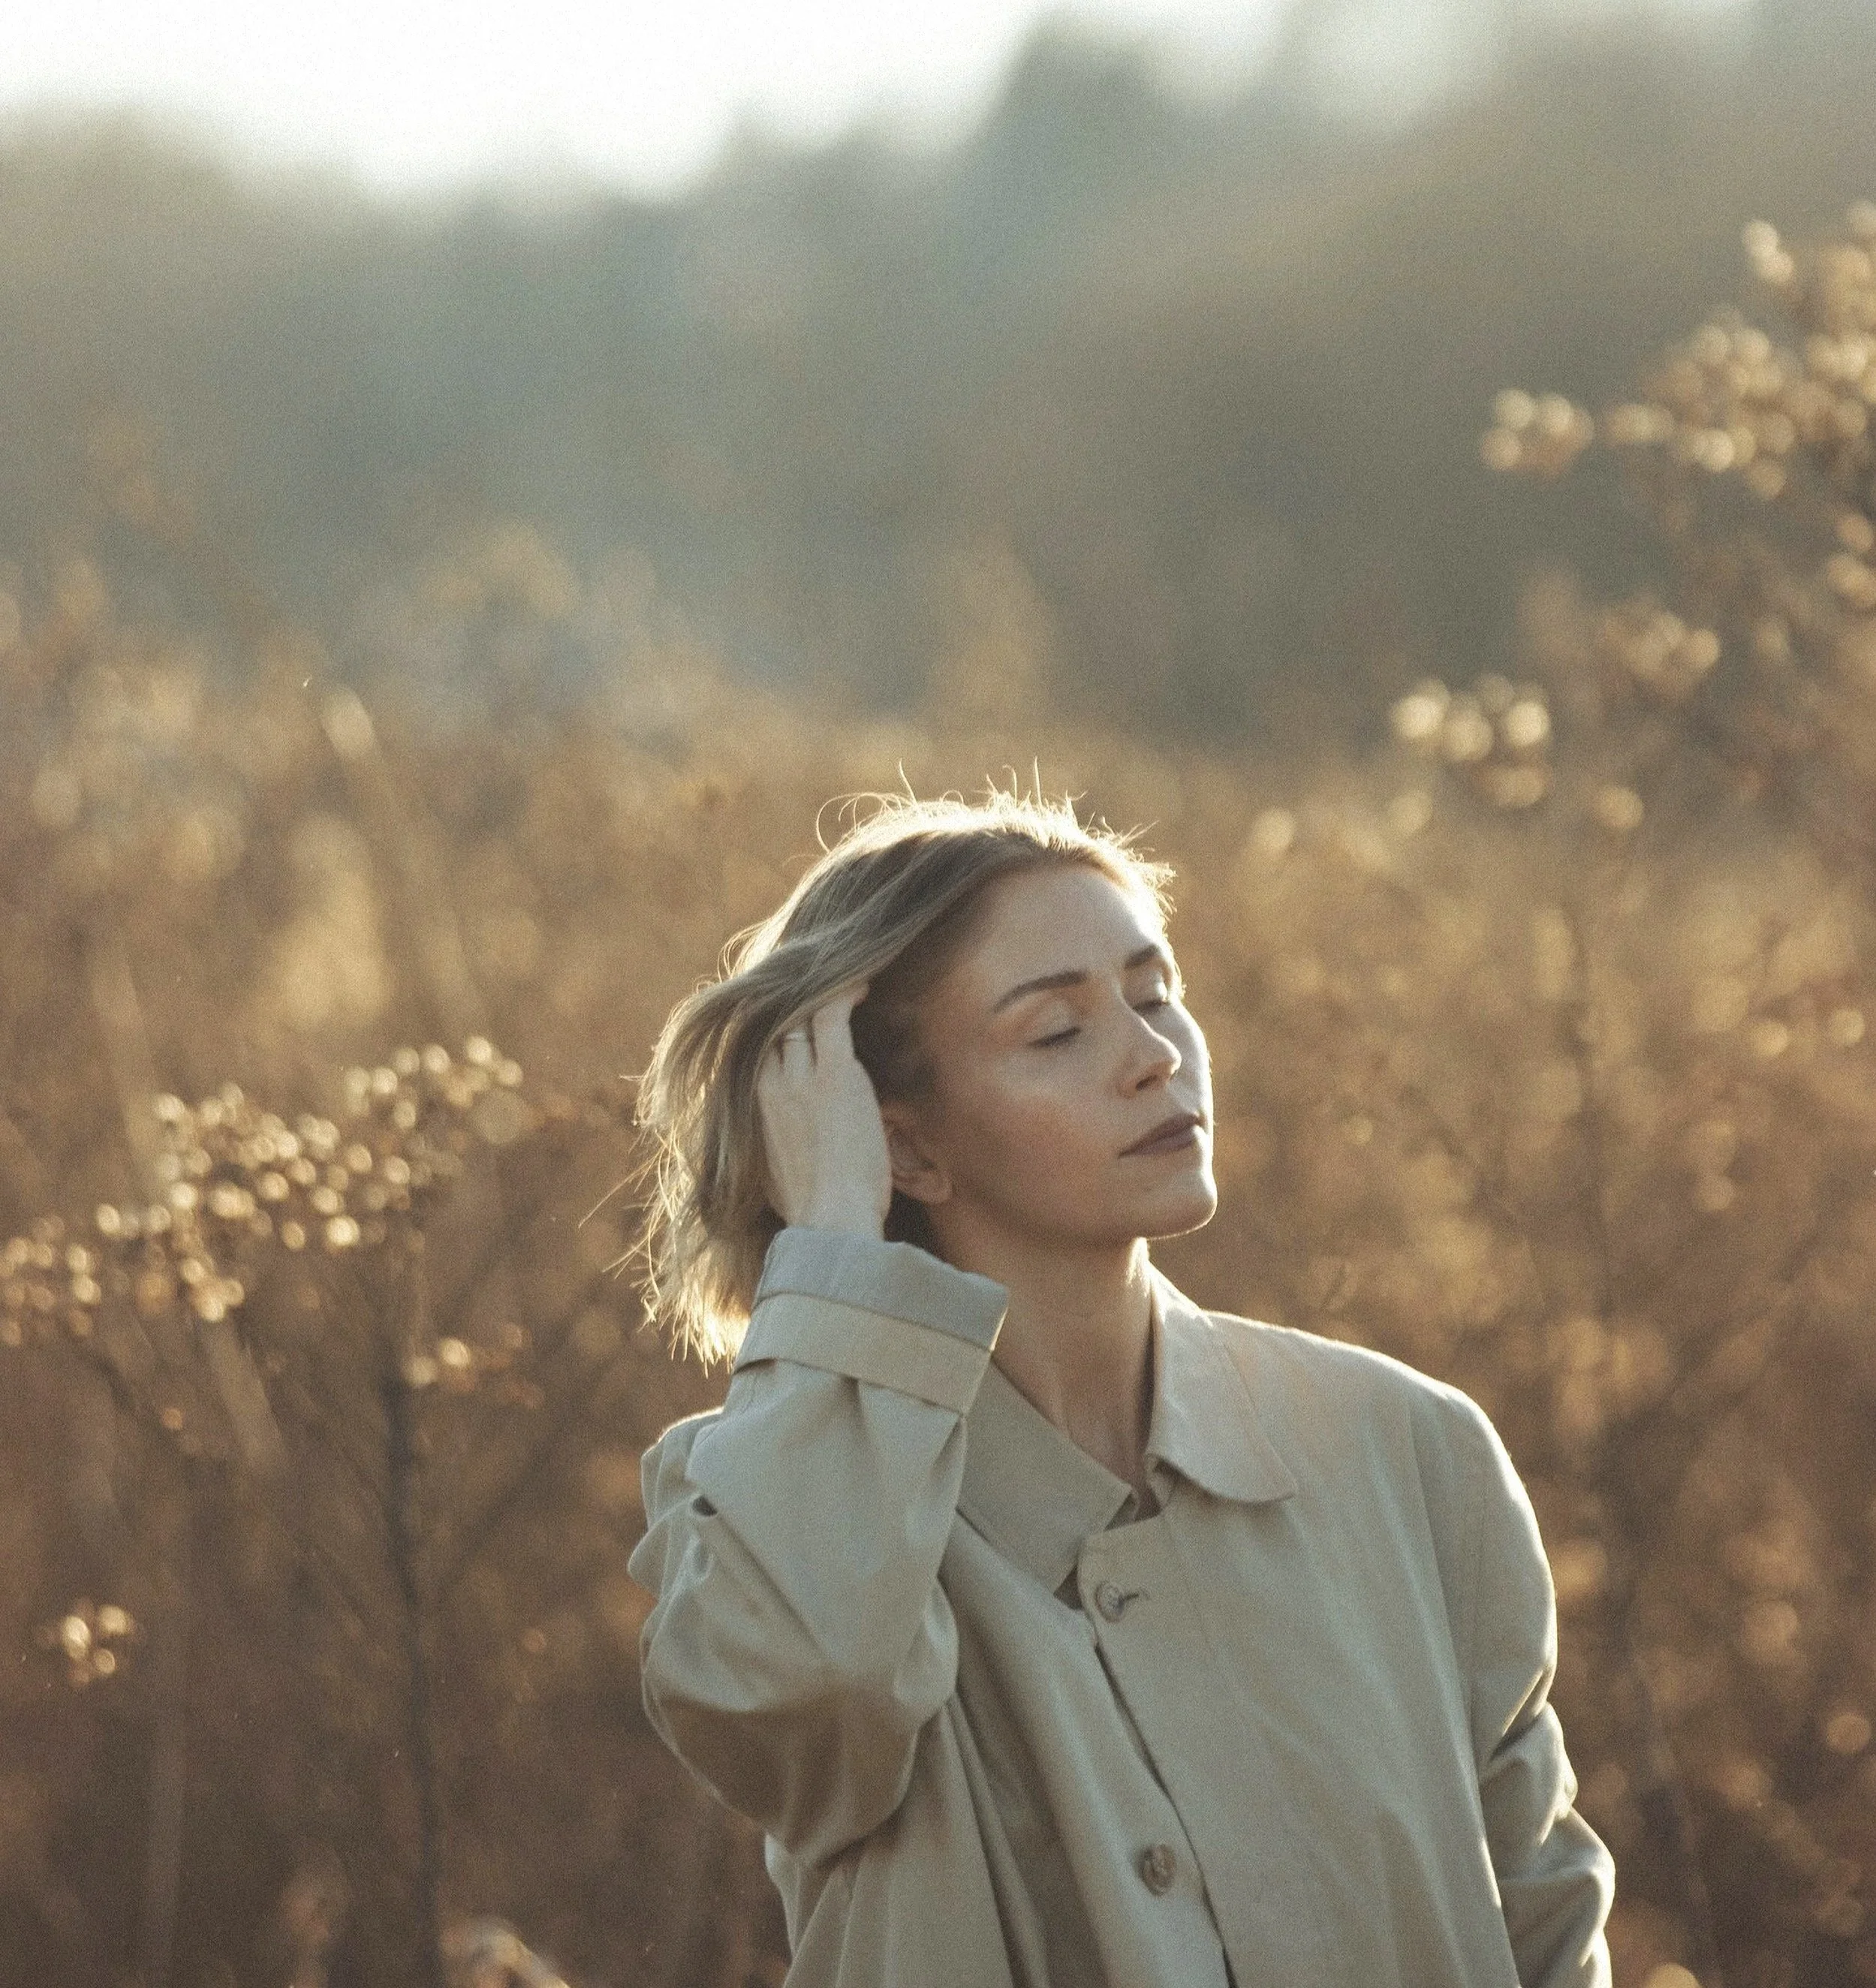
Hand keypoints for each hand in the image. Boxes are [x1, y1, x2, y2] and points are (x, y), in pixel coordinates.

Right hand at [755, 981, 891, 1238]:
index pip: (749, 1048)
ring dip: (820, 994)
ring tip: (844, 981)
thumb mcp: (768, 1171)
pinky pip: (833, 1016)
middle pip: (771, 1025)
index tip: (787, 1014)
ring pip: (800, 1016)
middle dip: (790, 1004)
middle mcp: (765, 1085)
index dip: (768, 1026)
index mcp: (747, 1108)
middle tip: (816, 987)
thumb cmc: (810, 1209)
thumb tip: (776, 1134)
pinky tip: (862, 984)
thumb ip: (767, 1140)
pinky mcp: (834, 1075)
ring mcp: (798, 1078)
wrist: (830, 1223)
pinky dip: (845, 994)